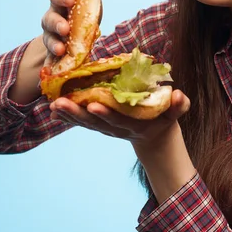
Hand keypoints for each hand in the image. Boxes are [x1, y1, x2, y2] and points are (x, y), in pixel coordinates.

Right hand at [40, 0, 75, 66]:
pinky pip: (49, 61)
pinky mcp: (53, 57)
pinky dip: (50, 66)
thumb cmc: (81, 18)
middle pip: (48, 19)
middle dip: (56, 24)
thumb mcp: (88, 5)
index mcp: (60, 5)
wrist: (74, 40)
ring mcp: (51, 39)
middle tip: (65, 29)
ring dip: (54, 44)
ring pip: (48, 40)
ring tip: (61, 50)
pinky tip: (53, 72)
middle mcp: (52, 21)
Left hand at [49, 89, 190, 148]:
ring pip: (86, 123)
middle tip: (59, 104)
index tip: (93, 104)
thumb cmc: (164, 118)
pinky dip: (68, 118)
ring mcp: (108, 129)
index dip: (107, 113)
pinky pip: (83, 123)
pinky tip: (52, 111)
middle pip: (96, 122)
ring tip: (52, 106)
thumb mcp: (175, 113)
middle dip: (77, 114)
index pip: (120, 119)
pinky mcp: (100, 126)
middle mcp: (118, 129)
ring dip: (68, 115)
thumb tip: (179, 94)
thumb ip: (178, 105)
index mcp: (136, 124)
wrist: (154, 137)